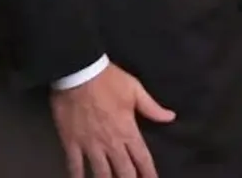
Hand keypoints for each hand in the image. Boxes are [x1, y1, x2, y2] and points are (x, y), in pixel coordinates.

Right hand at [49, 62, 174, 177]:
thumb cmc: (110, 81)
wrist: (79, 74)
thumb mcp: (136, 90)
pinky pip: (74, 165)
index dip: (148, 172)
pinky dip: (77, 175)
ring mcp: (90, 145)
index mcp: (128, 130)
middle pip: (123, 171)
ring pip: (100, 172)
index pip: (142, 157)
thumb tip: (170, 117)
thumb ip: (152, 108)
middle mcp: (110, 142)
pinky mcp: (71, 142)